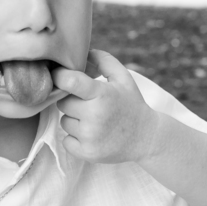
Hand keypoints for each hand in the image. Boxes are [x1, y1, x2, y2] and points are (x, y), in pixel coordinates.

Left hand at [52, 49, 162, 164]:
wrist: (146, 138)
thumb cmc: (131, 104)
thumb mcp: (123, 78)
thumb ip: (104, 60)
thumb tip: (82, 52)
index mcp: (102, 94)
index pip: (69, 82)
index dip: (60, 77)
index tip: (59, 77)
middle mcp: (94, 116)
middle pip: (63, 102)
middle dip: (72, 101)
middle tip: (88, 104)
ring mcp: (90, 136)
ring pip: (64, 121)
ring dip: (74, 119)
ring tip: (93, 120)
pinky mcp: (87, 153)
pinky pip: (66, 140)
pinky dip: (75, 137)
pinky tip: (92, 134)